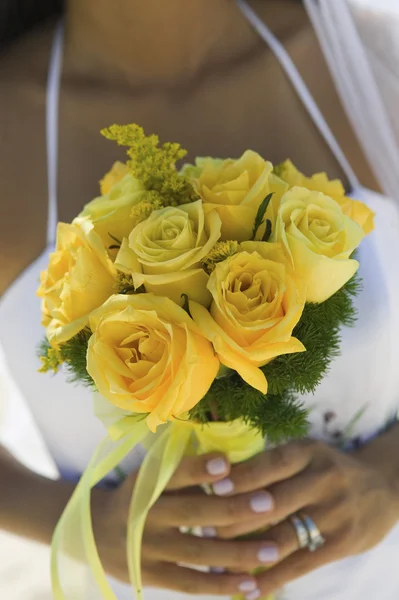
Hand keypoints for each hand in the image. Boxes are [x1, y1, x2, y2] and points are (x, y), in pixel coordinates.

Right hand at [92, 452, 279, 596]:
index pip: (174, 473)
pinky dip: (221, 584)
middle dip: (233, 509)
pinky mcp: (151, 575)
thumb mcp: (150, 475)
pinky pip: (190, 583)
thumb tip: (232, 462)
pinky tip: (251, 583)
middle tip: (269, 503)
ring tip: (273, 550)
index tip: (227, 462)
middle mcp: (146, 514)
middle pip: (194, 513)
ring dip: (238, 553)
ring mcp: (147, 549)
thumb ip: (184, 472)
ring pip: (198, 552)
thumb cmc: (138, 494)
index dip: (199, 469)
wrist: (93, 530)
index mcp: (147, 483)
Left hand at [210, 438, 398, 596]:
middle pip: (273, 502)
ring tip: (216, 562)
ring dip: (246, 552)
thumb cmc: (328, 469)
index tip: (212, 487)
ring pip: (283, 537)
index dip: (242, 476)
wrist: (382, 487)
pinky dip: (272, 578)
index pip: (271, 464)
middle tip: (202, 528)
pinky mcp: (341, 543)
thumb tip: (218, 478)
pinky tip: (249, 589)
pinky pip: (300, 564)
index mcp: (309, 452)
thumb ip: (272, 465)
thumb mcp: (307, 455)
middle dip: (234, 518)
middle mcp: (323, 479)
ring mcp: (334, 512)